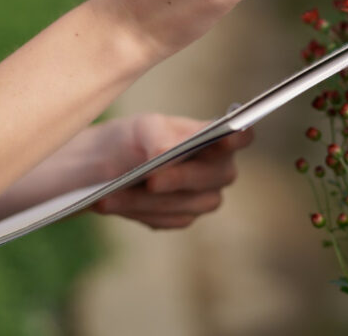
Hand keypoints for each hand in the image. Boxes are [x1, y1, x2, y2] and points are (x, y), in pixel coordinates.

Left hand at [91, 113, 253, 228]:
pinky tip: (108, 202)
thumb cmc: (134, 138)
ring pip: (186, 204)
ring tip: (110, 194)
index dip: (237, 137)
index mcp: (216, 138)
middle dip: (179, 178)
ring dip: (146, 199)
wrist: (107, 166)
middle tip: (151, 179)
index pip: (241, 136)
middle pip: (212, 176)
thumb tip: (165, 153)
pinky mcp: (181, 218)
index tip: (224, 136)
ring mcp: (203, 198)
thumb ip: (157, 137)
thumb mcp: (141, 128)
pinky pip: (165, 219)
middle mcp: (218, 170)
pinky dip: (135, 211)